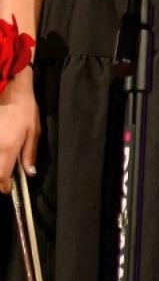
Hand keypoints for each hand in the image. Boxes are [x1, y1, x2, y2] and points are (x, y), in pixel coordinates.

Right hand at [0, 77, 39, 194]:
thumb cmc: (25, 110)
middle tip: (5, 180)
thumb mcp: (34, 131)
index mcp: (8, 149)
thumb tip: (30, 173)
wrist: (11, 91)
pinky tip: (0, 154)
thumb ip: (30, 154)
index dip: (4, 187)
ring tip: (3, 166)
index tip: (8, 189)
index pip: (1, 177)